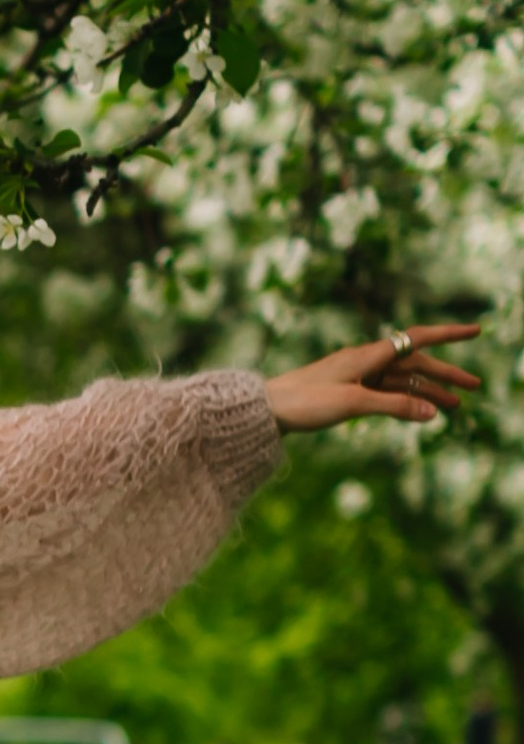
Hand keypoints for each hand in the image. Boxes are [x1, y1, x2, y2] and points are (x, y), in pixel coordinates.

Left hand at [265, 321, 482, 433]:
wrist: (267, 409)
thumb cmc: (305, 402)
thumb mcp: (353, 404)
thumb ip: (394, 406)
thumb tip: (433, 412)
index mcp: (367, 355)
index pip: (418, 339)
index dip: (449, 335)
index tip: (476, 330)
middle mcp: (366, 361)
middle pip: (415, 363)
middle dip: (446, 374)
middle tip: (475, 387)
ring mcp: (358, 376)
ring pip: (402, 381)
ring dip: (429, 391)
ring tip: (456, 407)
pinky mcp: (349, 391)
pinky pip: (386, 392)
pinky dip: (406, 400)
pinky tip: (422, 410)